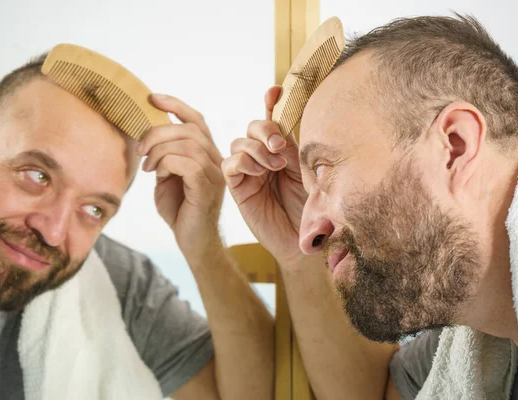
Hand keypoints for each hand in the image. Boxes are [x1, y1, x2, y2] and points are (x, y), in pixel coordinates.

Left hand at [137, 94, 225, 261]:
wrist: (193, 241)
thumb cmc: (179, 209)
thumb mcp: (167, 176)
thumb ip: (163, 155)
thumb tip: (146, 135)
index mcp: (207, 153)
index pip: (196, 119)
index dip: (175, 105)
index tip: (151, 98)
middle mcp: (216, 159)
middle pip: (189, 128)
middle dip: (158, 132)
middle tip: (140, 148)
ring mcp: (215, 173)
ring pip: (187, 144)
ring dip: (159, 150)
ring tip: (147, 166)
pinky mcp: (208, 187)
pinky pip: (187, 163)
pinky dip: (166, 164)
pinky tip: (157, 176)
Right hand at [222, 86, 306, 263]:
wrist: (304, 240)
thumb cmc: (310, 209)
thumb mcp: (305, 170)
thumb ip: (293, 145)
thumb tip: (283, 115)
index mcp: (283, 150)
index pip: (273, 120)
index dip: (271, 102)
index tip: (276, 90)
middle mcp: (264, 157)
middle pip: (252, 127)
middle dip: (264, 130)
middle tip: (280, 146)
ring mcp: (249, 172)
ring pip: (238, 143)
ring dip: (256, 149)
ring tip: (274, 166)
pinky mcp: (237, 188)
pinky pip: (229, 165)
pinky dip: (242, 162)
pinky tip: (259, 172)